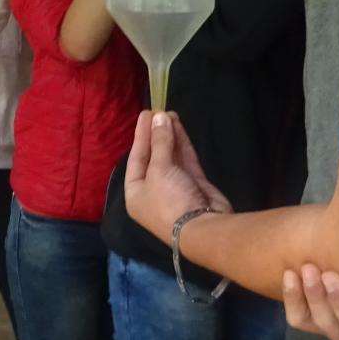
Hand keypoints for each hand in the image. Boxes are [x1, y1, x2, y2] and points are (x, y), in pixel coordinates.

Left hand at [123, 110, 230, 240]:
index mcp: (136, 193)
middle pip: (153, 157)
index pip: (136, 158)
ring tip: (170, 114)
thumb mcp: (159, 170)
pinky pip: (185, 161)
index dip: (141, 135)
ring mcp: (175, 188)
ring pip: (171, 158)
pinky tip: (180, 127)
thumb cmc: (169, 201)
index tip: (146, 114)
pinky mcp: (194, 185)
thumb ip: (160, 142)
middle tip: (159, 111)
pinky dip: (183, 145)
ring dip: (170, 137)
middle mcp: (153, 191)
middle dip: (156, 134)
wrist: (202, 228)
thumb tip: (159, 116)